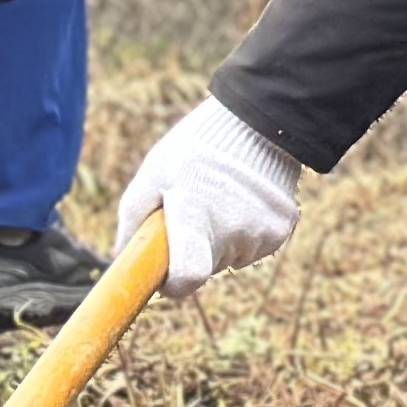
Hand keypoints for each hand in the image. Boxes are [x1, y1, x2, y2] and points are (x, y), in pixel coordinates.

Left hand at [114, 96, 300, 299]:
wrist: (256, 121)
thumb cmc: (194, 149)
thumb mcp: (152, 174)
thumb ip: (133, 220)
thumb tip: (124, 258)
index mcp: (195, 214)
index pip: (188, 276)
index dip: (174, 285)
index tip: (167, 277)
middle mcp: (233, 228)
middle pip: (207, 268)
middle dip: (195, 250)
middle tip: (195, 213)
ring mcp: (263, 230)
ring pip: (231, 257)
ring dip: (222, 239)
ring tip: (222, 198)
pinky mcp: (282, 227)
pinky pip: (255, 246)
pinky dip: (246, 231)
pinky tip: (243, 201)